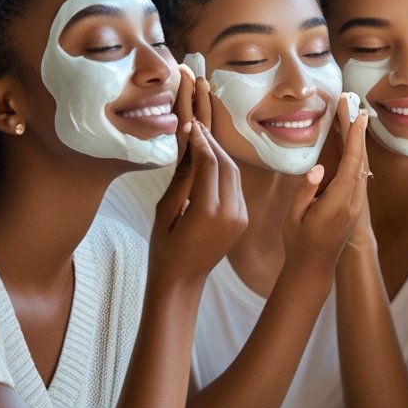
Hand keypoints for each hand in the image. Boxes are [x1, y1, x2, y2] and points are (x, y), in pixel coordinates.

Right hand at [150, 120, 247, 281]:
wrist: (182, 281)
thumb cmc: (165, 249)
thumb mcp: (164, 212)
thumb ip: (180, 179)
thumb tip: (187, 147)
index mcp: (209, 211)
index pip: (209, 164)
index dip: (200, 142)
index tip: (190, 126)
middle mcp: (231, 213)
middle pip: (227, 165)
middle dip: (213, 144)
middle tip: (197, 127)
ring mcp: (240, 217)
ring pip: (235, 175)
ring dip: (220, 156)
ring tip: (202, 140)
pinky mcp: (242, 220)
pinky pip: (235, 188)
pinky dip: (225, 172)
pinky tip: (210, 163)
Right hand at [283, 104, 369, 273]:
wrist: (314, 270)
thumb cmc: (299, 243)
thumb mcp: (294, 217)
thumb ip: (305, 191)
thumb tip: (318, 168)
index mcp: (338, 204)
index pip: (352, 164)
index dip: (356, 138)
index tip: (358, 115)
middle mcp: (352, 203)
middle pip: (360, 161)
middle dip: (358, 133)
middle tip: (355, 106)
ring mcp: (355, 206)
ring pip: (361, 168)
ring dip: (357, 143)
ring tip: (352, 118)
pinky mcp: (353, 208)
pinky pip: (357, 177)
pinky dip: (355, 157)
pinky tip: (349, 145)